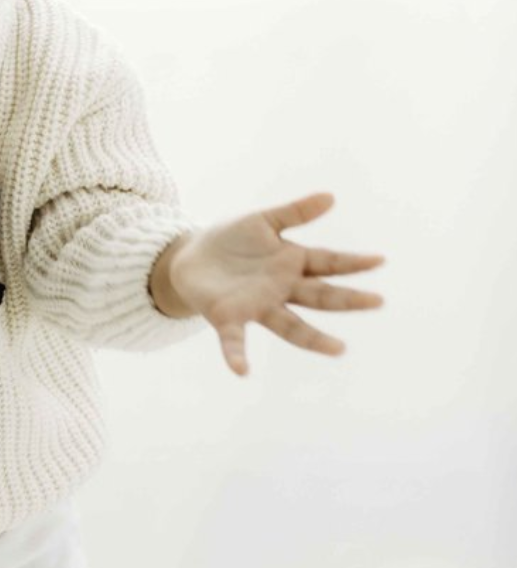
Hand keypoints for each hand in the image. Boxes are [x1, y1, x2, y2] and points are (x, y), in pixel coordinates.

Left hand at [169, 189, 385, 376]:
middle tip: (377, 301)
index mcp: (291, 263)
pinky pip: (233, 340)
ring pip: (291, 326)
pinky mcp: (227, 318)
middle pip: (319, 296)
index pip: (328, 263)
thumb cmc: (231, 240)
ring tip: (339, 349)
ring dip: (314, 339)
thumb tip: (330, 197)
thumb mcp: (263, 221)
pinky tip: (241, 371)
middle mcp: (281, 289)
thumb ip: (295, 212)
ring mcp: (257, 306)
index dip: (352, 262)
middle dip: (347, 299)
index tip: (379, 260)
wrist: (189, 257)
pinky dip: (236, 356)